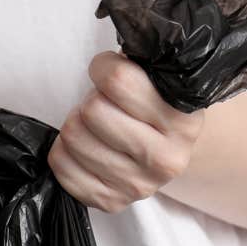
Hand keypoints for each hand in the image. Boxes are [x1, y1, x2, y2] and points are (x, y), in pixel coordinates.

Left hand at [49, 51, 205, 212]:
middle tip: (103, 104)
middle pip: (91, 112)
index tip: (108, 71)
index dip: (102, 67)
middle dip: (90, 101)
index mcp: (183, 118)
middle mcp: (167, 158)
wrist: (171, 149)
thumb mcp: (159, 76)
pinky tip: (84, 148)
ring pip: (73, 139)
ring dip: (75, 126)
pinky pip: (63, 168)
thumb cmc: (154, 102)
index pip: (117, 80)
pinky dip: (63, 153)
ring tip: (95, 126)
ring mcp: (140, 185)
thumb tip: (112, 42)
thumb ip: (140, 61)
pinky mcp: (113, 203)